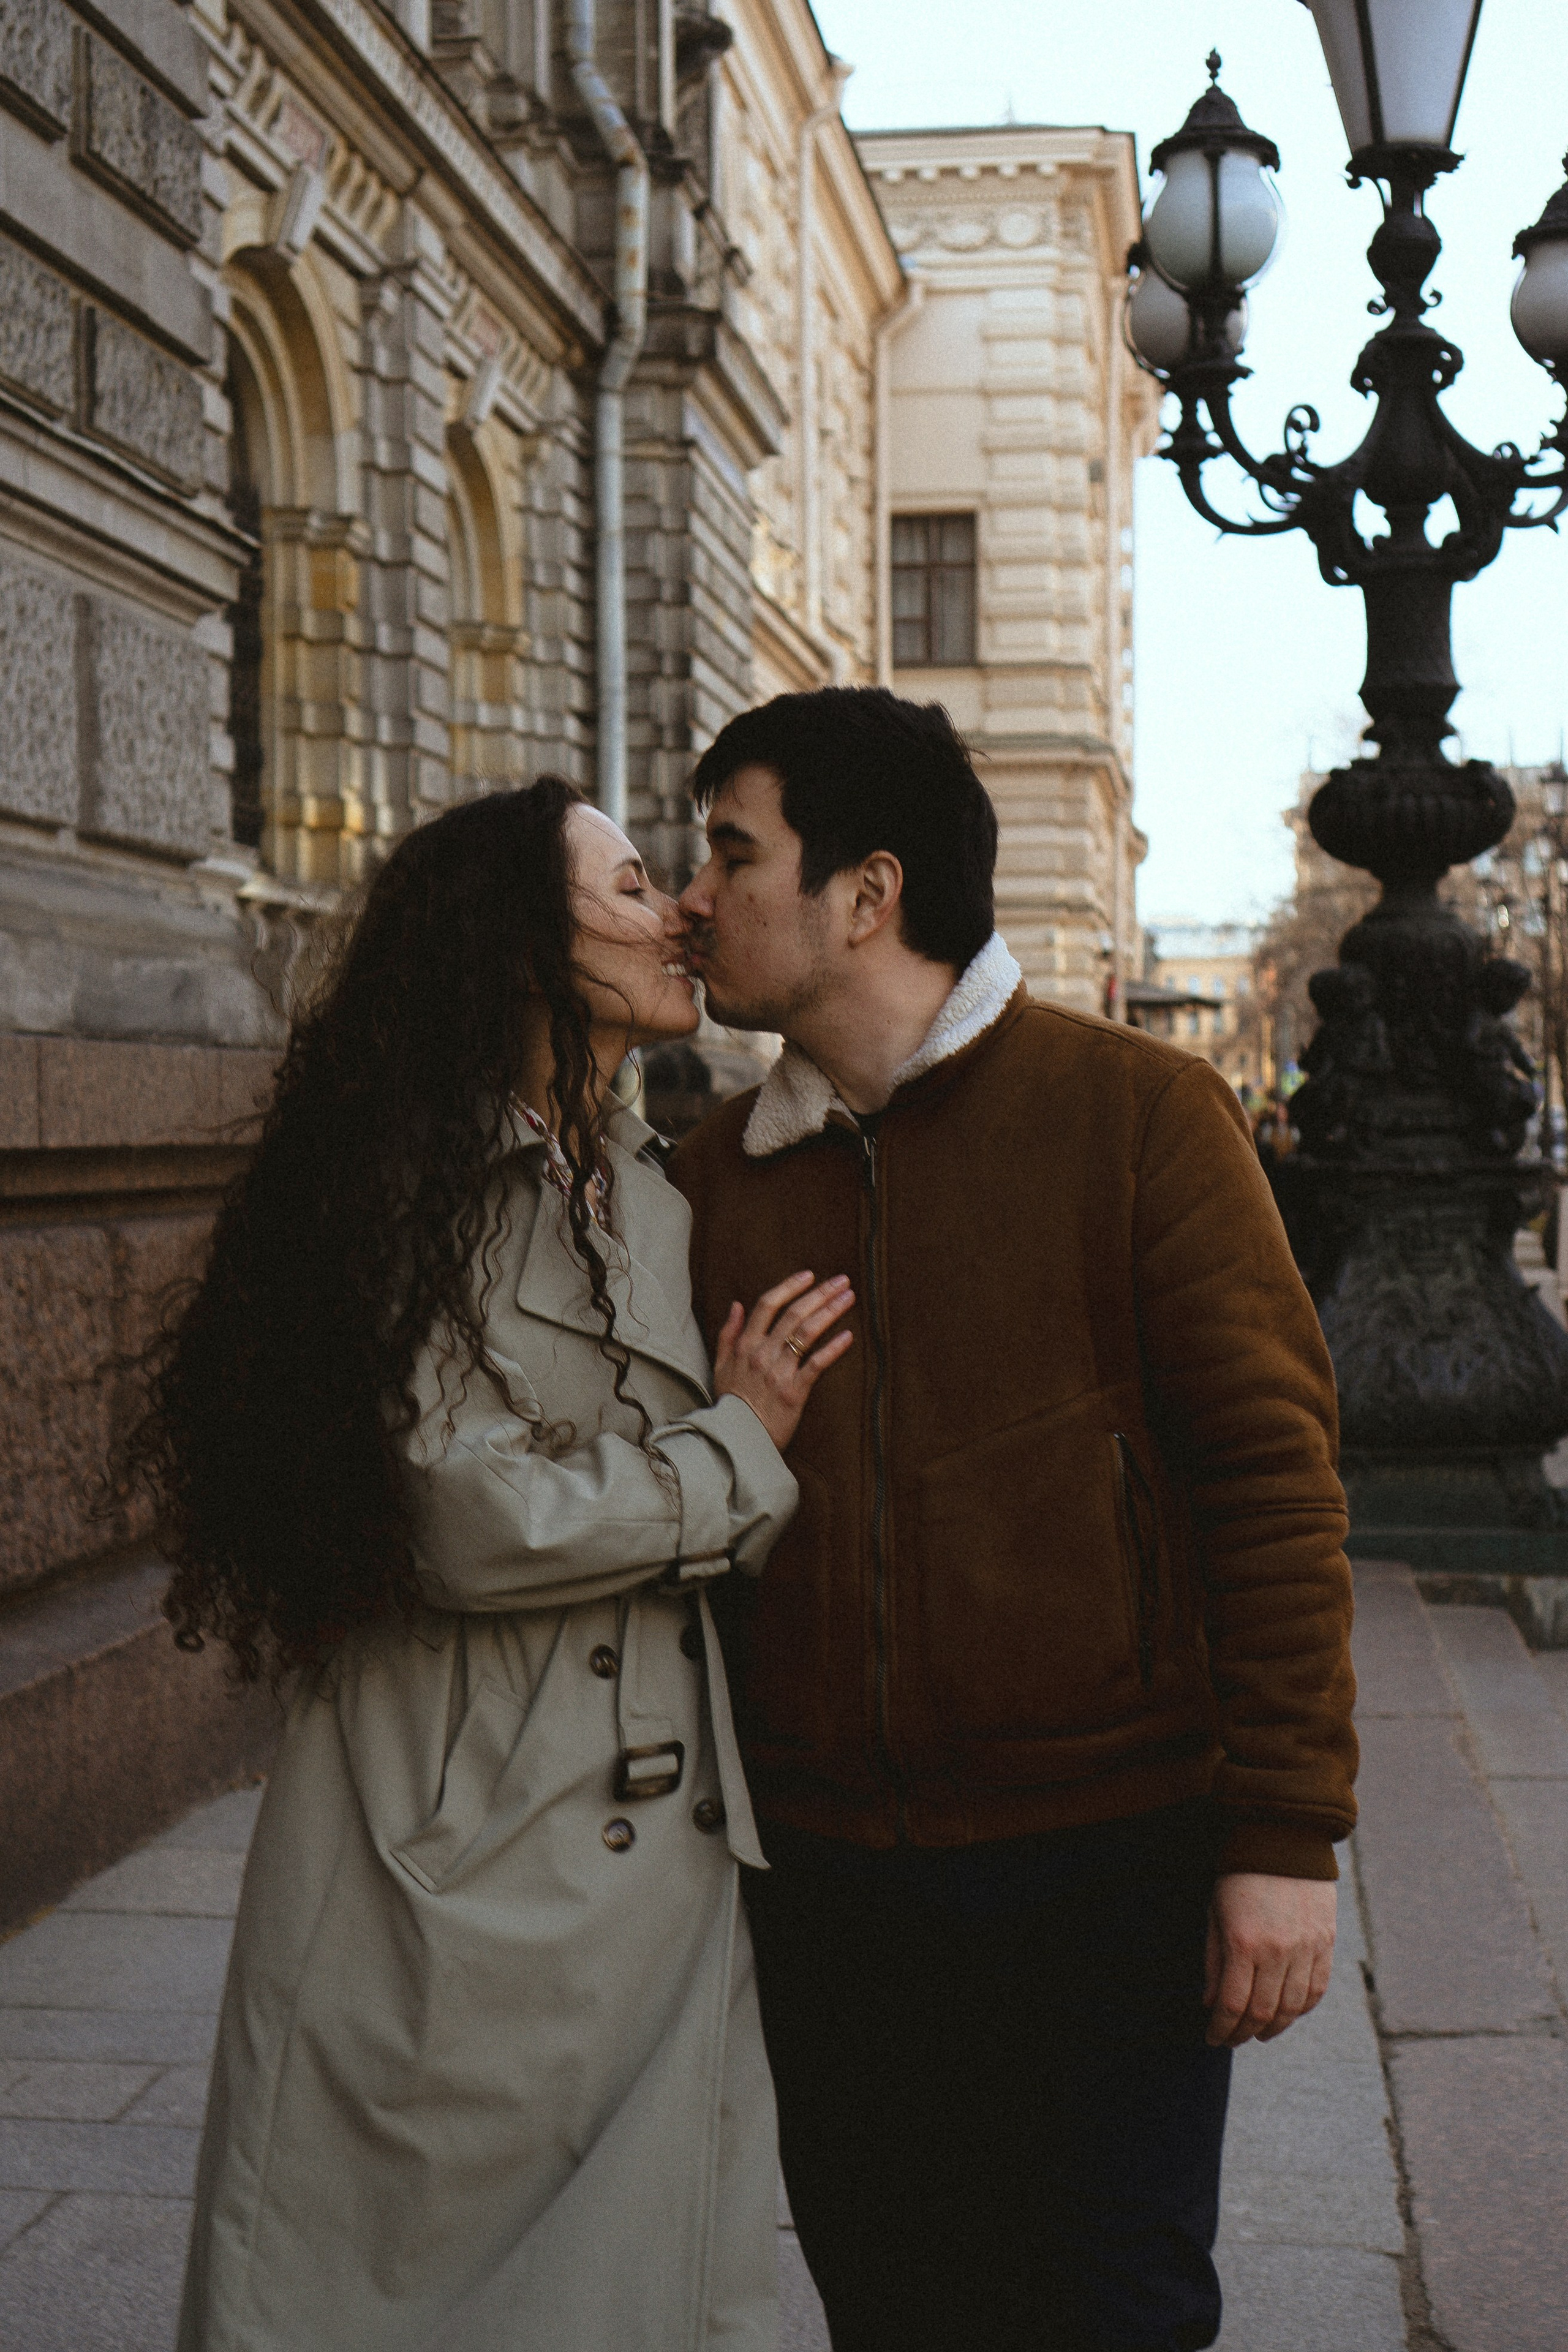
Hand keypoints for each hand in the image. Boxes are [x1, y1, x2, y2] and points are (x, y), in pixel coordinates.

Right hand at [713, 1271, 853, 1452]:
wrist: (736, 1440)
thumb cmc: (730, 1403)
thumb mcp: (719, 1366)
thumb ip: (728, 1334)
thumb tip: (736, 1304)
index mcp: (745, 1345)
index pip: (768, 1304)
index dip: (790, 1286)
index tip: (809, 1275)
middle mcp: (762, 1353)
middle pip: (794, 1314)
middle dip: (820, 1293)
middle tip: (842, 1280)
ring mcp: (779, 1372)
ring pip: (807, 1333)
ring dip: (830, 1312)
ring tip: (849, 1297)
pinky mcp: (794, 1392)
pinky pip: (816, 1364)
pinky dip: (833, 1348)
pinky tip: (848, 1335)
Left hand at [1204, 1872, 1336, 2047]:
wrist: (1283, 1840)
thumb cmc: (1239, 1876)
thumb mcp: (1215, 1914)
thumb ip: (1214, 1961)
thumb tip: (1211, 2005)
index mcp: (1244, 1942)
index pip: (1233, 2005)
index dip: (1222, 2029)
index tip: (1213, 2039)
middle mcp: (1277, 1951)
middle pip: (1263, 2012)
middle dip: (1244, 2033)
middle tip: (1233, 2040)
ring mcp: (1306, 1948)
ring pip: (1292, 2007)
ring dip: (1274, 2027)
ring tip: (1259, 2032)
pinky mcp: (1325, 1943)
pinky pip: (1316, 1989)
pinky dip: (1301, 2009)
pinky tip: (1287, 2013)